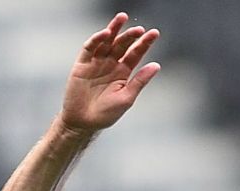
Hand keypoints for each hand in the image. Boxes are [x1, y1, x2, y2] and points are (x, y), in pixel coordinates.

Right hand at [60, 13, 160, 133]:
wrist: (84, 122)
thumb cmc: (107, 113)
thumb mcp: (127, 97)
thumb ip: (140, 80)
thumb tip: (157, 65)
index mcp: (124, 72)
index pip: (136, 53)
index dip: (144, 43)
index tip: (155, 33)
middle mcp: (111, 64)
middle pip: (122, 45)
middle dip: (131, 35)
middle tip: (140, 28)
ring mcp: (96, 62)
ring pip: (106, 42)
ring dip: (113, 30)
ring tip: (122, 18)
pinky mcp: (82, 64)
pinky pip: (89, 48)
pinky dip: (97, 40)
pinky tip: (106, 34)